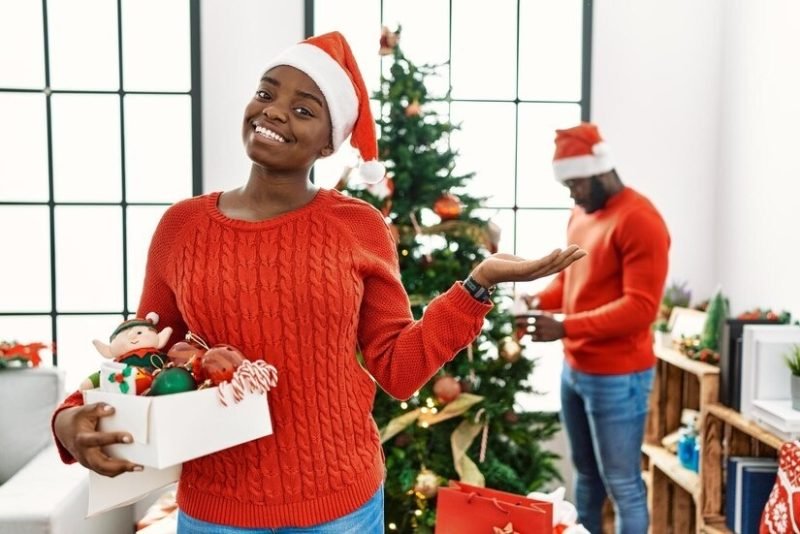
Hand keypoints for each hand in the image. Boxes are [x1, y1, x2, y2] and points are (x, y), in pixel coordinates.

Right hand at [54, 403, 141, 476]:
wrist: (64, 430)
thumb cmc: (77, 420)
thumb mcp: (84, 411)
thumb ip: (97, 408)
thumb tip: (111, 409)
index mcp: (82, 439)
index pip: (99, 440)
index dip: (114, 439)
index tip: (130, 438)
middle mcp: (84, 453)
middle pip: (101, 464)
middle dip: (120, 465)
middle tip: (137, 464)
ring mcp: (87, 461)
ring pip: (104, 471)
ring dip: (122, 470)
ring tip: (138, 467)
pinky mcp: (91, 465)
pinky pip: (105, 471)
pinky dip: (117, 470)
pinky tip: (130, 467)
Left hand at [469, 245, 585, 287]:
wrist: (485, 271)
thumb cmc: (499, 265)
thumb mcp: (517, 262)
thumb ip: (527, 262)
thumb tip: (529, 260)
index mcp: (534, 272)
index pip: (555, 266)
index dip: (568, 260)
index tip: (580, 252)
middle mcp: (534, 275)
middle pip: (556, 267)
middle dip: (570, 259)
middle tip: (583, 251)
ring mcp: (528, 274)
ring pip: (550, 266)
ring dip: (563, 257)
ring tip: (573, 249)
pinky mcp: (521, 270)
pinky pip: (539, 263)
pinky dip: (550, 257)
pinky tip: (559, 250)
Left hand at [514, 311, 564, 341]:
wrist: (564, 328)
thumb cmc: (551, 320)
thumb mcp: (543, 315)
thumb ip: (533, 315)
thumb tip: (520, 316)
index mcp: (540, 315)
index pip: (525, 315)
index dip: (518, 316)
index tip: (513, 317)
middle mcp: (540, 323)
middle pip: (524, 324)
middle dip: (518, 325)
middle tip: (515, 325)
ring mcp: (541, 331)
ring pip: (527, 332)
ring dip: (524, 332)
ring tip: (525, 332)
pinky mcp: (543, 338)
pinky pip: (532, 339)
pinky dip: (532, 338)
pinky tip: (534, 337)